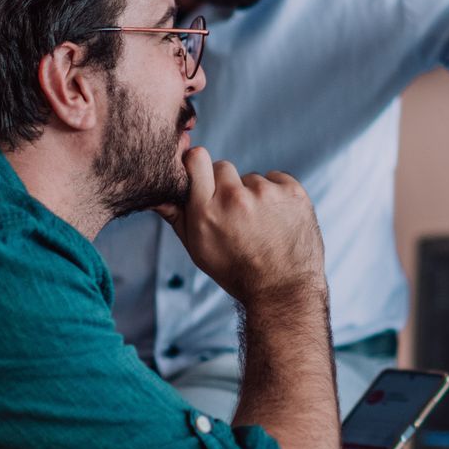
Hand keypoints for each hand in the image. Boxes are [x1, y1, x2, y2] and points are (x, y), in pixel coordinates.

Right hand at [158, 148, 324, 305]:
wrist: (281, 290)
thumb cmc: (235, 270)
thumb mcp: (197, 249)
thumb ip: (176, 215)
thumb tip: (155, 193)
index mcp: (206, 211)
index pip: (196, 158)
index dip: (198, 166)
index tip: (203, 178)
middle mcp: (235, 198)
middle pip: (224, 167)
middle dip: (227, 186)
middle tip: (235, 215)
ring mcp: (266, 193)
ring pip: (252, 177)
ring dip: (254, 194)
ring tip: (260, 225)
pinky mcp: (293, 192)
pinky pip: (277, 179)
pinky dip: (277, 195)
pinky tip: (277, 220)